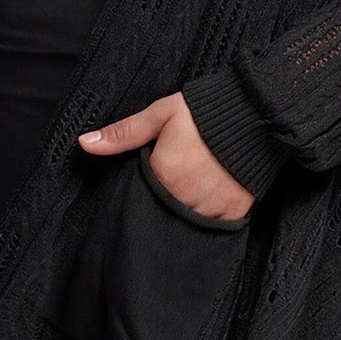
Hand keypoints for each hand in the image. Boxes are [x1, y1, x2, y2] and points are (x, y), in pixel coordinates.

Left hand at [78, 93, 253, 220]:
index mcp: (164, 173)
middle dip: (164, 202)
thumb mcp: (160, 114)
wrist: (255, 113)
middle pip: (163, 212)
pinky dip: (208, 217)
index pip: (141, 195)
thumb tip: (85, 142)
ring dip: (184, 212)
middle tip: (175, 182)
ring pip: (187, 223)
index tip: (154, 177)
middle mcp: (186, 196)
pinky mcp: (234, 213)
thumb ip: (123, 133)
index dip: (145, 187)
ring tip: (191, 190)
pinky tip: (208, 200)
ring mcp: (211, 208)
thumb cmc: (204, 112)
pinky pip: (213, 226)